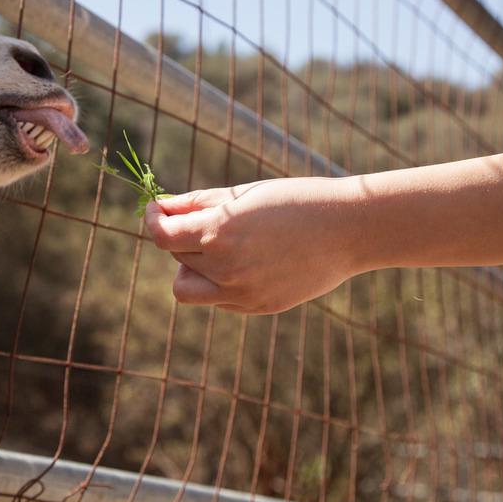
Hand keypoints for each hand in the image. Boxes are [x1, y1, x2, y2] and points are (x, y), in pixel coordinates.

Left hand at [143, 177, 364, 313]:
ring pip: (188, 288)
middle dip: (182, 237)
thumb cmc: (296, 201)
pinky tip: (247, 261)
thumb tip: (164, 206)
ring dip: (192, 267)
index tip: (157, 209)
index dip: (154, 220)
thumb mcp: (244, 194)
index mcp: (220, 233)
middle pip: (176, 257)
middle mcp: (225, 268)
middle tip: (206, 220)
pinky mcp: (257, 307)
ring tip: (219, 247)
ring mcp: (241, 293)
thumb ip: (199, 203)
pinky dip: (219, 282)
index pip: (163, 236)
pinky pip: (217, 299)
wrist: (348, 230)